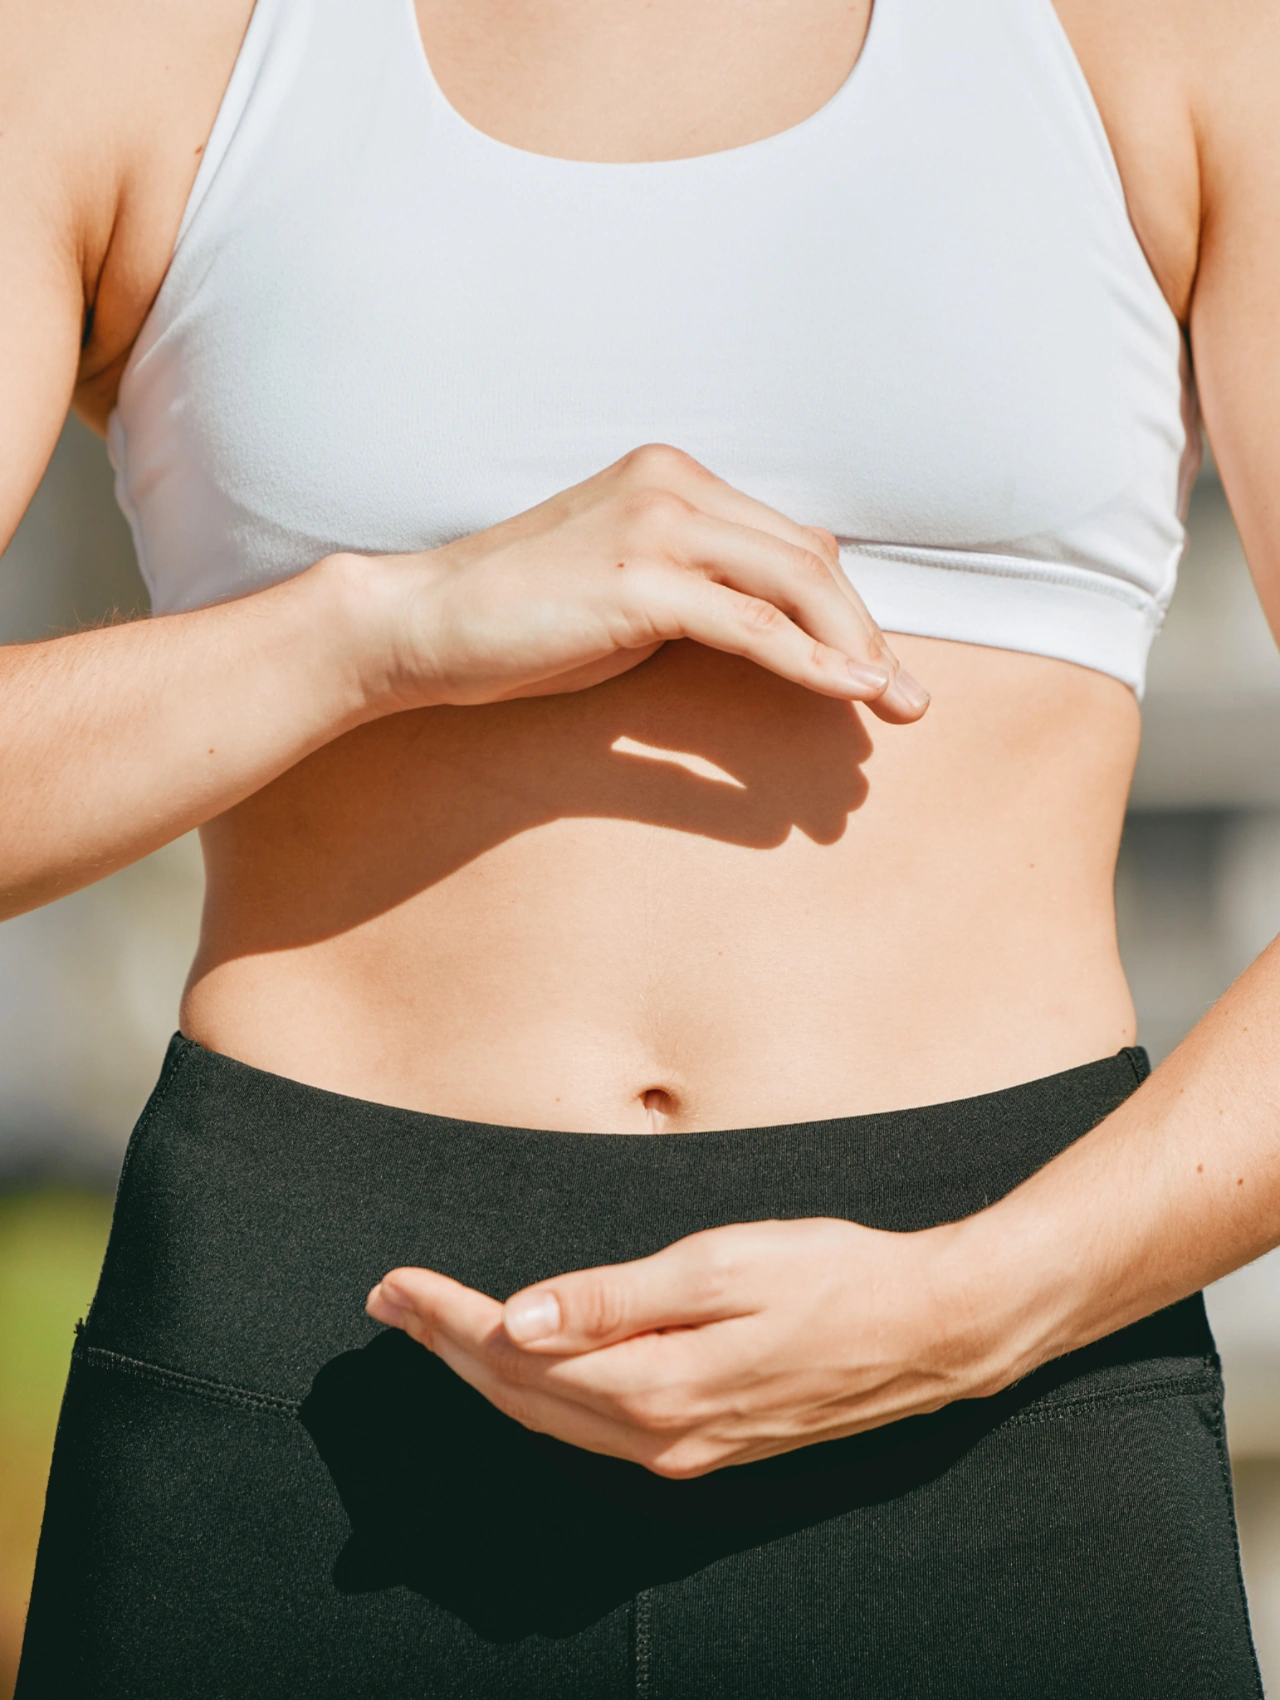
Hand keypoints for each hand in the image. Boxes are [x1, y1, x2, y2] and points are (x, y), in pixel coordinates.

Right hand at [344, 444, 928, 719]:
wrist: (424, 622)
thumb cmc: (521, 616)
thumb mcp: (628, 588)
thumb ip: (702, 587)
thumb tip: (778, 619)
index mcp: (673, 478)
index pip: (791, 540)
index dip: (843, 607)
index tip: (875, 667)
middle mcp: (674, 485)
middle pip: (809, 557)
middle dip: (867, 631)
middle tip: (908, 699)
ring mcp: (656, 525)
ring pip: (795, 582)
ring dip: (855, 648)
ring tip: (892, 704)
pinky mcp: (640, 580)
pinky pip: (753, 625)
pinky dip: (811, 663)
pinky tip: (848, 693)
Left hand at [365, 1218, 1010, 1478]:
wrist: (929, 1328)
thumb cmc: (832, 1277)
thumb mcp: (721, 1267)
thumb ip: (614, 1298)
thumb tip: (518, 1320)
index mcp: (656, 1386)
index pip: (518, 1356)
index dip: (448, 1320)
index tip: (395, 1285)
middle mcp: (659, 1436)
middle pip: (521, 1398)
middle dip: (446, 1348)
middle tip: (387, 1302)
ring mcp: (682, 1448)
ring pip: (552, 1420)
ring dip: (484, 1374)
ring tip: (430, 1329)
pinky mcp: (704, 1441)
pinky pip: (592, 1428)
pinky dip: (538, 1397)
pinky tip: (522, 1368)